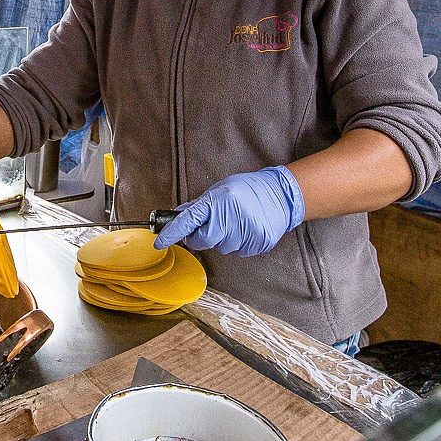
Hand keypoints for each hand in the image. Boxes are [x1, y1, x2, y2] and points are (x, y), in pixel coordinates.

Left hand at [153, 166, 304, 255]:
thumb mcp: (220, 189)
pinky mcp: (257, 243)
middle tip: (213, 224)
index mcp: (217, 200)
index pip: (188, 220)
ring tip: (237, 221)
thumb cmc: (248, 189)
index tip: (159, 242)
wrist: (281, 194)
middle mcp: (230, 216)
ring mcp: (245, 231)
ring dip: (224, 238)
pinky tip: (248, 227)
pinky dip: (240, 242)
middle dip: (203, 236)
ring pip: (222, 247)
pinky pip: (239, 251)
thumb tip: (179, 215)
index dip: (172, 233)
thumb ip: (200, 205)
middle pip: (203, 240)